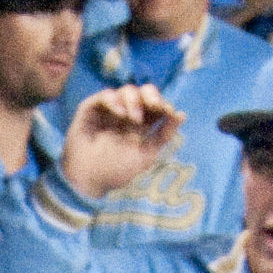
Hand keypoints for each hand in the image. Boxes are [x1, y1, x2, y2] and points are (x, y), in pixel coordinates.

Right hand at [59, 85, 184, 199]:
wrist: (89, 181)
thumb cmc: (117, 171)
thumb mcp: (147, 154)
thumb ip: (164, 135)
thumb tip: (182, 114)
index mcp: (141, 123)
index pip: (155, 104)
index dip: (163, 103)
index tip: (168, 111)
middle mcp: (126, 113)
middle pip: (143, 92)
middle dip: (151, 95)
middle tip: (155, 106)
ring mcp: (109, 110)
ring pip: (126, 90)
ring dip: (134, 101)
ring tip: (133, 119)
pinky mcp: (91, 109)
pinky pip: (105, 95)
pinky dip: (114, 100)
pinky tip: (120, 113)